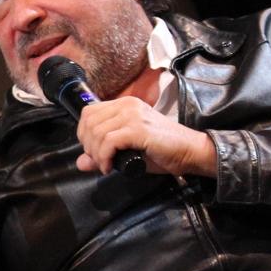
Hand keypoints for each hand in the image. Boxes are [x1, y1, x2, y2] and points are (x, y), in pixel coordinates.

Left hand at [75, 96, 217, 177]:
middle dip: (88, 145)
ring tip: (106, 165)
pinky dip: (104, 157)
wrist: (189, 151)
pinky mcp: (138, 129)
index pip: (89, 112)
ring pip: (97, 132)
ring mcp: (133, 115)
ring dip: (96, 154)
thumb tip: (81, 162)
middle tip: (99, 160)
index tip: (92, 151)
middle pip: (89, 122)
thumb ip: (104, 153)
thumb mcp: (127, 150)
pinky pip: (109, 142)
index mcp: (124, 104)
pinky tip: (110, 167)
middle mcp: (127, 105)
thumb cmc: (162, 151)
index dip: (84, 133)